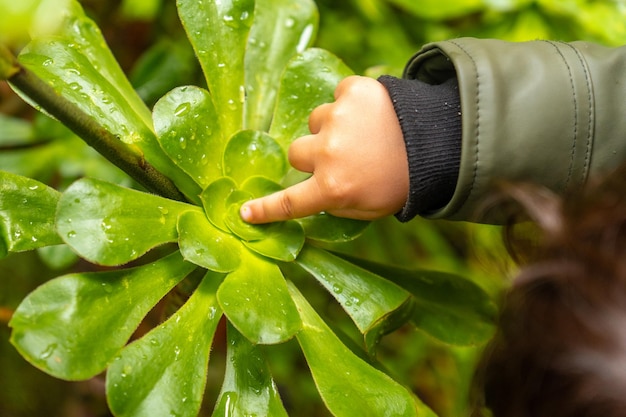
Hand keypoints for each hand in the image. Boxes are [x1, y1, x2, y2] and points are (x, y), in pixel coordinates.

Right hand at [240, 75, 408, 223]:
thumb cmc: (403, 182)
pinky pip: (337, 96)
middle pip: (296, 153)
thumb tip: (314, 195)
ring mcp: (337, 119)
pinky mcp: (351, 91)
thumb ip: (336, 204)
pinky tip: (372, 113)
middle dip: (312, 156)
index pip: (289, 202)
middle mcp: (328, 153)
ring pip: (316, 122)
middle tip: (341, 157)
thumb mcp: (369, 209)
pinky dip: (350, 103)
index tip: (244, 212)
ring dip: (332, 128)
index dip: (265, 209)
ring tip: (364, 133)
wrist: (440, 142)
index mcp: (333, 189)